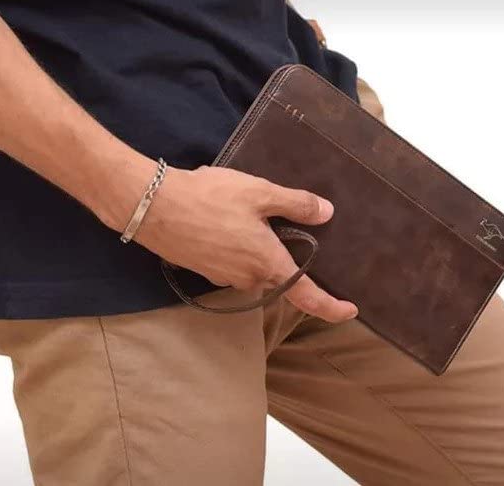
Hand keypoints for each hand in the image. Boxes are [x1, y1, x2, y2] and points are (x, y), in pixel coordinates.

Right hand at [135, 165, 357, 321]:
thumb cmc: (210, 199)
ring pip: (252, 265)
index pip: (308, 296)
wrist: (152, 206)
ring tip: (239, 210)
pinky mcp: (204, 270)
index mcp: (268, 263)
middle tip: (272, 219)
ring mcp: (224, 277)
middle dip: (280, 252)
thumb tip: (327, 213)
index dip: (332, 307)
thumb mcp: (260, 193)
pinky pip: (232, 261)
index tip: (350, 310)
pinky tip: (222, 220)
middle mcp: (248, 278)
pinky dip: (235, 245)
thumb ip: (297, 204)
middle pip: (277, 273)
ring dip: (254, 245)